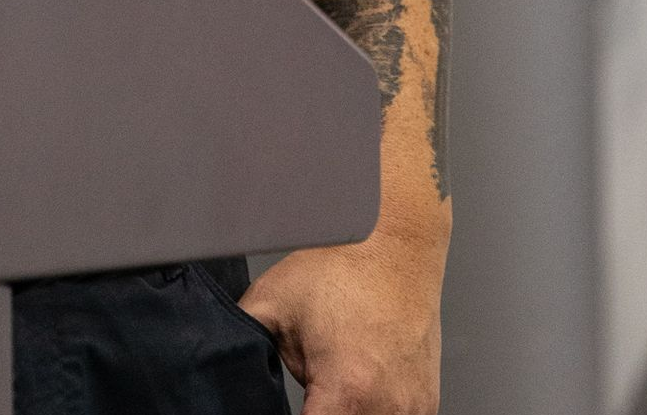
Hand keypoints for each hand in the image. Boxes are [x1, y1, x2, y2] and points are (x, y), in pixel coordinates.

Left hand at [240, 225, 443, 412]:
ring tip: (332, 379)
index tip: (293, 407)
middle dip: (320, 414)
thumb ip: (242, 341)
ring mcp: (412, 410)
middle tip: (310, 386)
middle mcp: (387, 409)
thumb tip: (220, 362)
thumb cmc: (340, 269)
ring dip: (346, 412)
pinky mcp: (426, 404)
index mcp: (346, 392)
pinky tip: (360, 381)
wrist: (394, 247)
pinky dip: (371, 409)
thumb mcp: (271, 301)